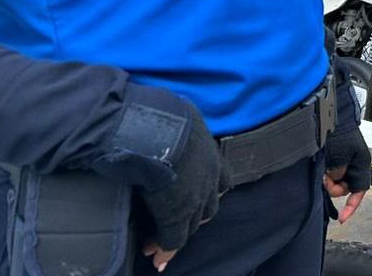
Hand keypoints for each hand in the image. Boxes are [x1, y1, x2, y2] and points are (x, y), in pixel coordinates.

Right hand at [138, 109, 227, 271]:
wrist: (150, 129)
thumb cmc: (156, 115)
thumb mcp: (172, 113)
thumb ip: (171, 123)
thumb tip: (153, 116)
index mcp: (209, 152)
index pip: (221, 180)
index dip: (209, 192)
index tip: (194, 200)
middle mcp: (209, 176)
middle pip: (209, 205)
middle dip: (194, 217)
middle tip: (174, 225)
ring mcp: (195, 197)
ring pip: (191, 224)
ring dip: (176, 234)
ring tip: (158, 245)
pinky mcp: (176, 214)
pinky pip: (173, 238)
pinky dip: (165, 249)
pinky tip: (157, 257)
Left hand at [323, 125, 370, 224]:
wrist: (330, 115)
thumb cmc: (338, 131)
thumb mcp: (339, 154)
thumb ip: (338, 170)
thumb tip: (334, 179)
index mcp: (360, 164)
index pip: (359, 191)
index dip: (352, 206)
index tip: (342, 218)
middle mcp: (354, 164)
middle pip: (345, 187)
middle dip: (333, 188)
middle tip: (323, 179)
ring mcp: (344, 162)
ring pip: (337, 181)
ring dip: (328, 180)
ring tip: (320, 170)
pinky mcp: (335, 159)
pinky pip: (331, 173)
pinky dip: (325, 174)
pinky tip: (319, 169)